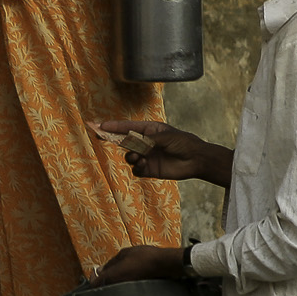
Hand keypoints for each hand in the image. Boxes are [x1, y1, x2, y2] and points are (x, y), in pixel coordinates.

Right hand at [91, 119, 215, 181]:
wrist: (196, 160)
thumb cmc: (184, 142)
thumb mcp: (166, 136)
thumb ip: (149, 139)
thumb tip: (134, 143)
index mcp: (149, 130)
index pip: (128, 127)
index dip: (114, 126)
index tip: (101, 126)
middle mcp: (146, 143)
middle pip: (124, 141)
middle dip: (113, 139)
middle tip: (101, 137)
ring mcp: (147, 156)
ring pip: (129, 156)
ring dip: (131, 156)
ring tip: (138, 157)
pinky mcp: (150, 169)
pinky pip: (137, 169)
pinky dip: (137, 167)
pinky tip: (144, 164)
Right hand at [93, 244, 185, 285]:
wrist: (168, 264)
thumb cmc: (142, 265)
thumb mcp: (120, 272)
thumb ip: (105, 277)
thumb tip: (91, 283)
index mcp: (122, 254)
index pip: (107, 267)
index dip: (102, 278)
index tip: (100, 290)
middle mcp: (133, 256)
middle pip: (119, 270)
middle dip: (115, 280)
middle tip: (114, 293)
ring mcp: (145, 260)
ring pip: (132, 274)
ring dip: (128, 283)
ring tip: (127, 294)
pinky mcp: (156, 268)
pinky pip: (143, 277)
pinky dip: (140, 283)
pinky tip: (141, 290)